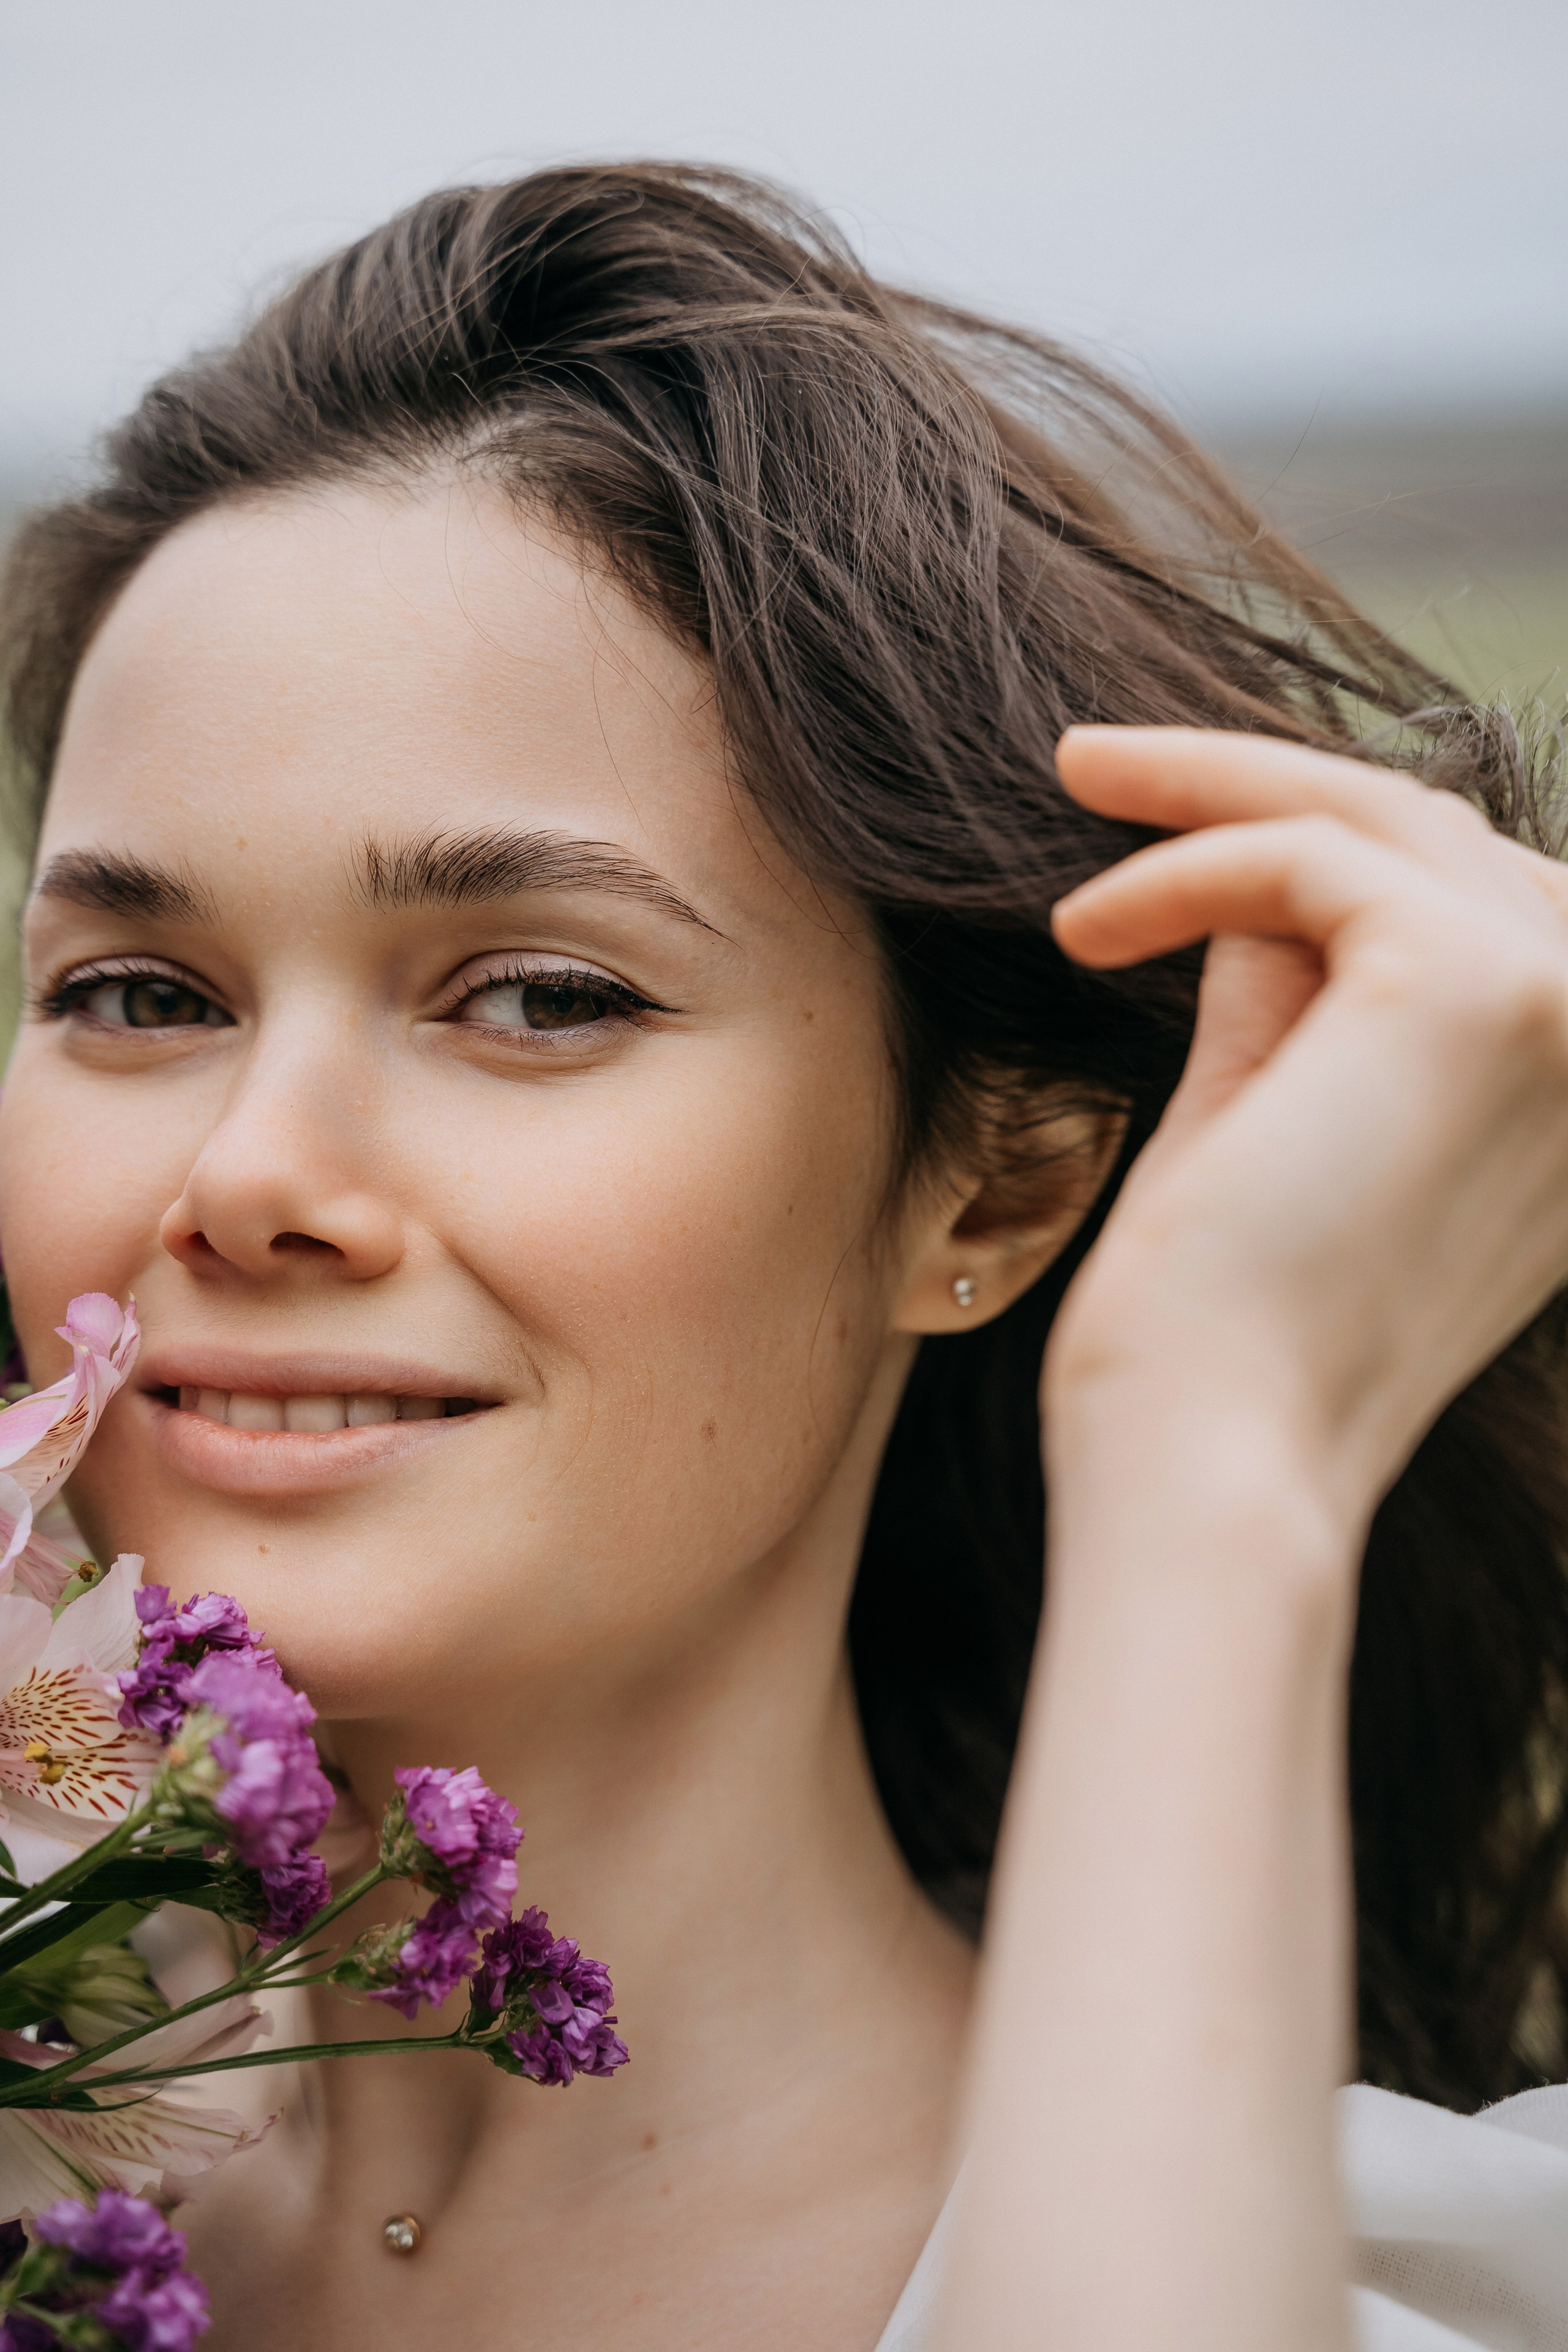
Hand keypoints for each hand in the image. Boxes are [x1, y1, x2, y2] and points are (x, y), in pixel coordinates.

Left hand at [1046, 726, 1567, 1524]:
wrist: (1211, 1460)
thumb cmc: (1219, 1333)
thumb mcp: (1270, 1123)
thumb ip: (1291, 995)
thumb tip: (1257, 874)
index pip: (1464, 901)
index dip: (1315, 839)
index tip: (1168, 817)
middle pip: (1429, 835)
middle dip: (1254, 783)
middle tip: (1091, 759)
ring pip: (1374, 817)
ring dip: (1207, 787)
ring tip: (1072, 780)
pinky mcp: (1478, 989)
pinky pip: (1305, 861)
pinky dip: (1180, 868)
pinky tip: (1080, 931)